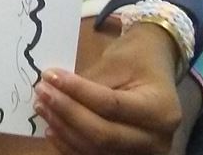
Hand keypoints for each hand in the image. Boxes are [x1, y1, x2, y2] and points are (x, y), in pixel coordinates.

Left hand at [33, 24, 181, 152]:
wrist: (157, 65)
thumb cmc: (138, 56)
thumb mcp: (117, 60)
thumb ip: (90, 82)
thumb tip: (55, 89)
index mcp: (160, 109)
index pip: (111, 105)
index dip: (78, 92)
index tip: (50, 77)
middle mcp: (157, 139)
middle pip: (104, 135)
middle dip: (68, 113)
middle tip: (42, 91)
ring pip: (96, 151)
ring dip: (64, 130)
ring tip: (43, 107)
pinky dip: (71, 145)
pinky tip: (53, 129)